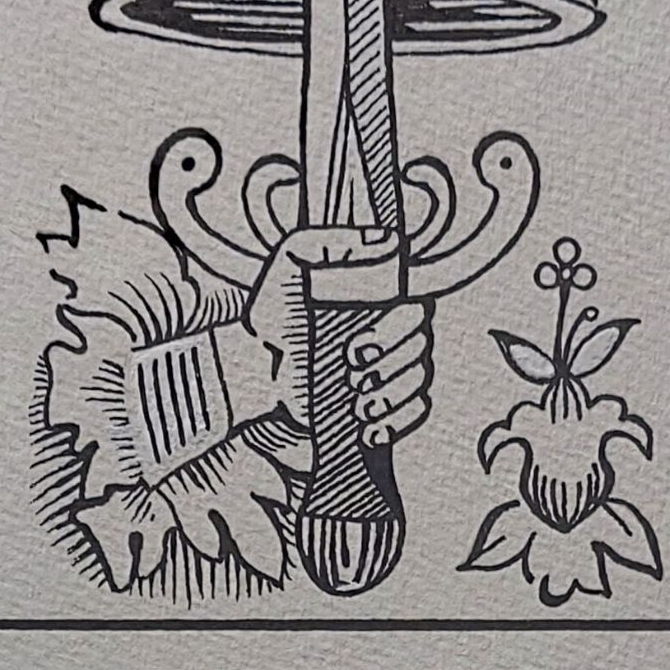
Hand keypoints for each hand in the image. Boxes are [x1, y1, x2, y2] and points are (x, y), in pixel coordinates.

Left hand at [243, 227, 431, 447]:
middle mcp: (390, 334)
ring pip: (417, 382)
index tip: (355, 348)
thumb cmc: (274, 308)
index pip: (414, 313)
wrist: (251, 361)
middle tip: (352, 373)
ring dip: (391, 395)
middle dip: (390, 365)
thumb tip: (387, 241)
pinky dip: (397, 422)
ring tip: (357, 405)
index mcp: (379, 299)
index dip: (394, 332)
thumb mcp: (294, 258)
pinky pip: (412, 414)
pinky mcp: (381, 404)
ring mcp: (388, 371)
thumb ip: (334, 241)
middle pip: (419, 349)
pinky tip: (370, 428)